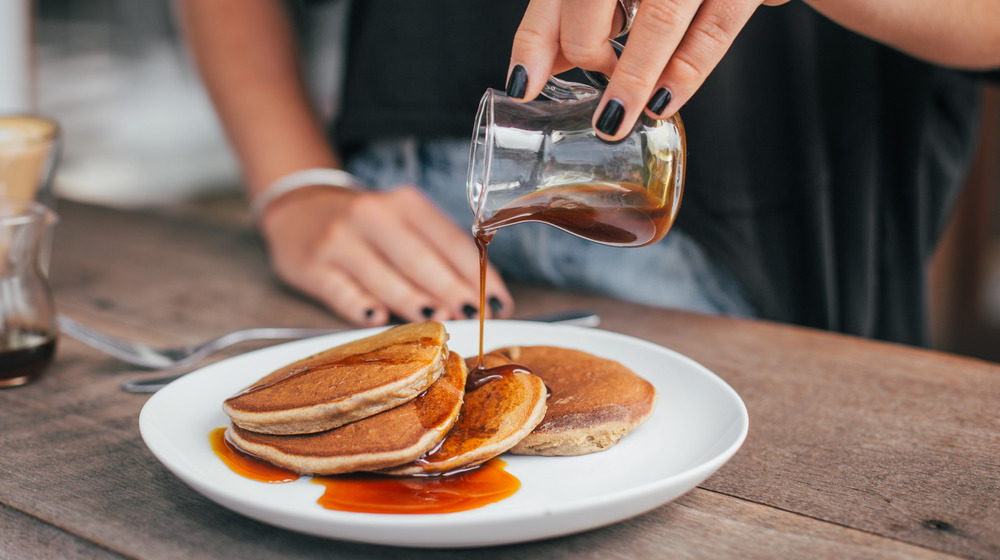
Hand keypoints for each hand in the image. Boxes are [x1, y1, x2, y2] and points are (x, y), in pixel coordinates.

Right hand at [259, 185, 514, 326]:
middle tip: (473, 317)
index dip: (479, 275)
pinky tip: (380, 319)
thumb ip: (437, 251)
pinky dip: (362, 308)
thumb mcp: (403, 221)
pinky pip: (342, 293)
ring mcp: (339, 241)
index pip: (451, 241)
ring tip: (440, 322)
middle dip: (451, 292)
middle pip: (420, 260)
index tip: (500, 303)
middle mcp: (371, 217)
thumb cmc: (367, 225)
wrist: (299, 209)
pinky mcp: (311, 266)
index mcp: (404, 203)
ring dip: (415, 304)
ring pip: (384, 278)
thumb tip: (479, 296)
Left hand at [508, 0, 789, 139]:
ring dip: (632, 79)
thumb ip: (578, 16)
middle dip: (585, 53)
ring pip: (657, 20)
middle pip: (594, 2)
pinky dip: (685, 73)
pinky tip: (663, 104)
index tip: (521, 85)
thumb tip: (537, 69)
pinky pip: (712, 32)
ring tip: (613, 121)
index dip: (534, 42)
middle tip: (592, 92)